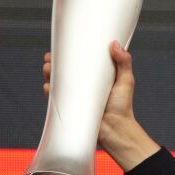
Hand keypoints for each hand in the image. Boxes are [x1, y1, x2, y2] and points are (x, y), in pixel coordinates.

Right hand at [41, 41, 158, 170]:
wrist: (116, 130)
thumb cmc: (122, 108)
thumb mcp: (126, 81)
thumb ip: (124, 62)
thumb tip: (115, 44)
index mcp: (94, 77)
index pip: (78, 62)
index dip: (67, 54)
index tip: (61, 46)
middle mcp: (82, 86)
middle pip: (63, 71)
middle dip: (53, 63)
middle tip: (50, 59)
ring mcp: (75, 97)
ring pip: (56, 83)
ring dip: (48, 74)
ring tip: (48, 69)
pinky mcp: (70, 108)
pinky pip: (55, 99)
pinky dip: (50, 92)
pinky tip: (48, 87)